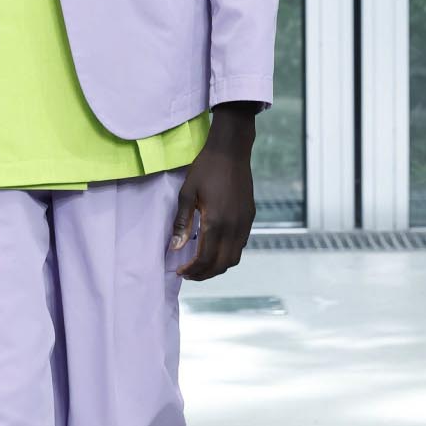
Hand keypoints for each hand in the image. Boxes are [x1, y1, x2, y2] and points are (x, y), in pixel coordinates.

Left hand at [169, 104, 256, 280]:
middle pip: (222, 264)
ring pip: (234, 258)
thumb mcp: (187, 193)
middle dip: (204, 274)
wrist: (232, 151)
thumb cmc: (206, 169)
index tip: (180, 270)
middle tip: (189, 273)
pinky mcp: (249, 218)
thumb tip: (175, 248)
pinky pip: (240, 245)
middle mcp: (234, 227)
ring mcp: (244, 223)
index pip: (205, 259)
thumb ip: (182, 222)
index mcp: (216, 222)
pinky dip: (227, 254)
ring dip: (217, 267)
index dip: (193, 270)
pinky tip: (215, 249)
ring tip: (201, 266)